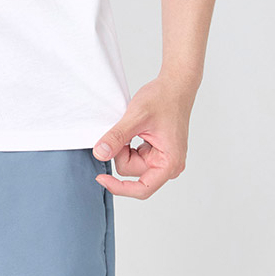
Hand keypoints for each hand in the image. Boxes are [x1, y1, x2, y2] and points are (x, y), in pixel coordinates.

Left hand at [91, 73, 196, 198]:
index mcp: (169, 163)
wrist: (174, 86)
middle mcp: (169, 166)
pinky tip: (135, 129)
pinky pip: (134, 155)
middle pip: (131, 172)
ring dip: (124, 147)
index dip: (119, 187)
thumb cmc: (163, 99)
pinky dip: (128, 143)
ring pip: (130, 163)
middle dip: (121, 152)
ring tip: (134, 127)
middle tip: (126, 129)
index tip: (100, 178)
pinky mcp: (156, 153)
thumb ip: (117, 137)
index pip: (142, 189)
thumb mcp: (136, 117)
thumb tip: (100, 154)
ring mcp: (163, 159)